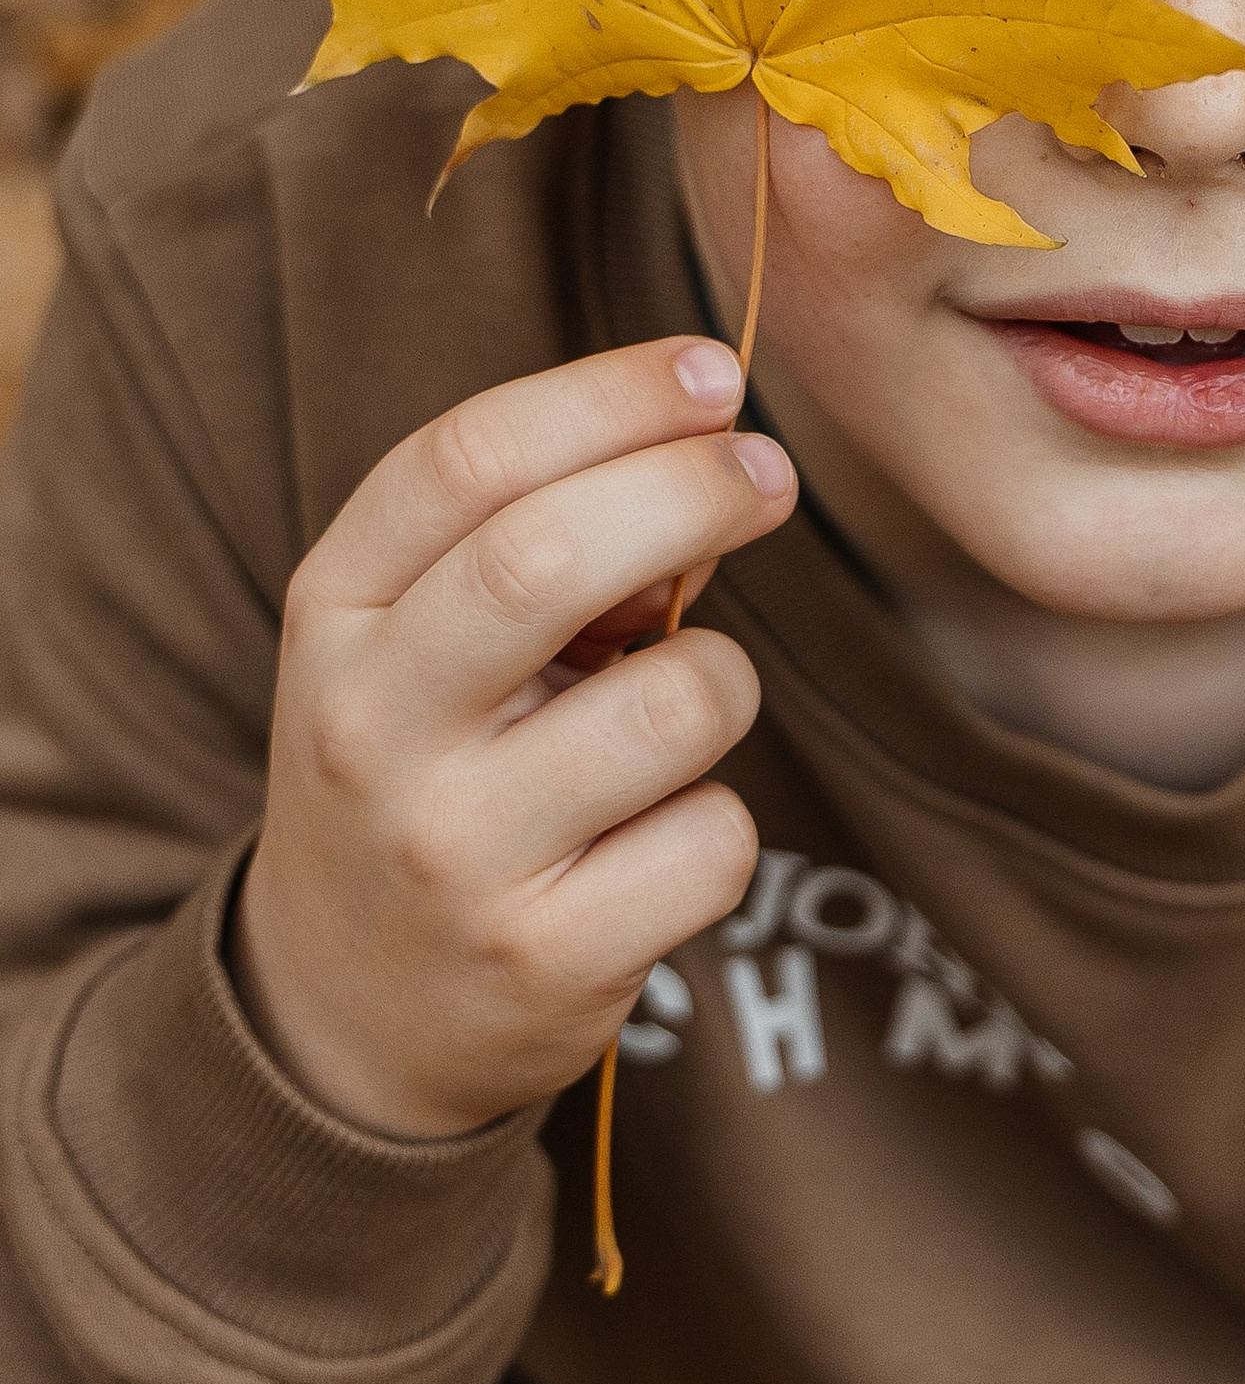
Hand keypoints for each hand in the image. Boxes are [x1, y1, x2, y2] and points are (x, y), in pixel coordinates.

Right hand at [229, 339, 794, 1138]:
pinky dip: (718, 825)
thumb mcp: (425, 639)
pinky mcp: (544, 959)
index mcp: (335, 615)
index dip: (612, 395)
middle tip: (768, 476)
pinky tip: (651, 845)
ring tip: (675, 713)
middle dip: (694, 489)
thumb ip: (539, 538)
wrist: (347, 1012)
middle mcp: (372, 730)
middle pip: (548, 558)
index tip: (715, 372)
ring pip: (677, 700)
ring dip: (722, 678)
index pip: (465, 460)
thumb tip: (713, 457)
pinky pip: (715, 839)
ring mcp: (453, 854)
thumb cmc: (431, 764)